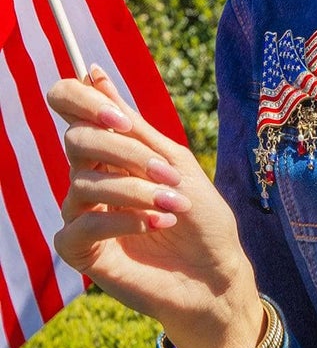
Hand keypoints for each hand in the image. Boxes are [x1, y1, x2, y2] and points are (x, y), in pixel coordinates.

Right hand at [45, 66, 262, 347]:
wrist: (216, 276)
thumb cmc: (202, 219)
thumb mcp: (175, 163)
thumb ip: (133, 125)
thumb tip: (92, 71)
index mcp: (110, 150)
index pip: (69, 107)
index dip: (82, 101)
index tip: (121, 120)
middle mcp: (90, 177)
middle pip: (76, 141)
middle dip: (124, 152)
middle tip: (167, 172)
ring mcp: (81, 213)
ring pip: (83, 183)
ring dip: (136, 191)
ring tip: (174, 206)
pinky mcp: (79, 250)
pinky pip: (82, 224)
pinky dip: (123, 220)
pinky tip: (156, 226)